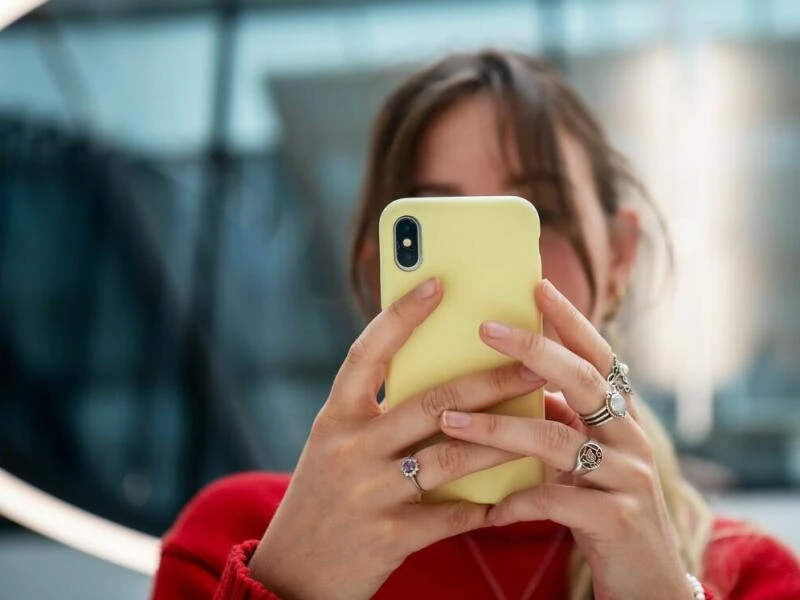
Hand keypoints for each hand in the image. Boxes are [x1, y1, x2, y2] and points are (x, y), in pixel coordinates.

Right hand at [249, 278, 545, 599]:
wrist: (293, 574)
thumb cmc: (322, 497)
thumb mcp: (335, 446)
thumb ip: (376, 415)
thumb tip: (443, 380)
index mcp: (335, 417)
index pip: (366, 353)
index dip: (401, 316)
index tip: (438, 283)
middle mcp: (350, 448)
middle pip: (431, 402)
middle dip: (490, 381)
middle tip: (534, 363)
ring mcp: (370, 492)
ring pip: (452, 455)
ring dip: (502, 439)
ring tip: (542, 422)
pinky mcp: (391, 535)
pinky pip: (453, 514)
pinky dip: (487, 504)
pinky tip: (514, 496)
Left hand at [439, 279, 690, 599]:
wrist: (648, 584)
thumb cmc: (602, 511)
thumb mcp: (584, 460)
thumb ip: (558, 422)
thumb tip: (505, 386)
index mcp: (619, 419)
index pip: (598, 356)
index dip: (570, 320)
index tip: (537, 285)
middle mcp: (630, 439)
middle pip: (585, 381)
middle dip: (535, 350)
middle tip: (488, 327)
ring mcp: (627, 478)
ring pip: (557, 441)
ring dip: (498, 430)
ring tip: (449, 422)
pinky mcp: (615, 521)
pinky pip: (555, 502)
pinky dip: (517, 502)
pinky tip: (488, 509)